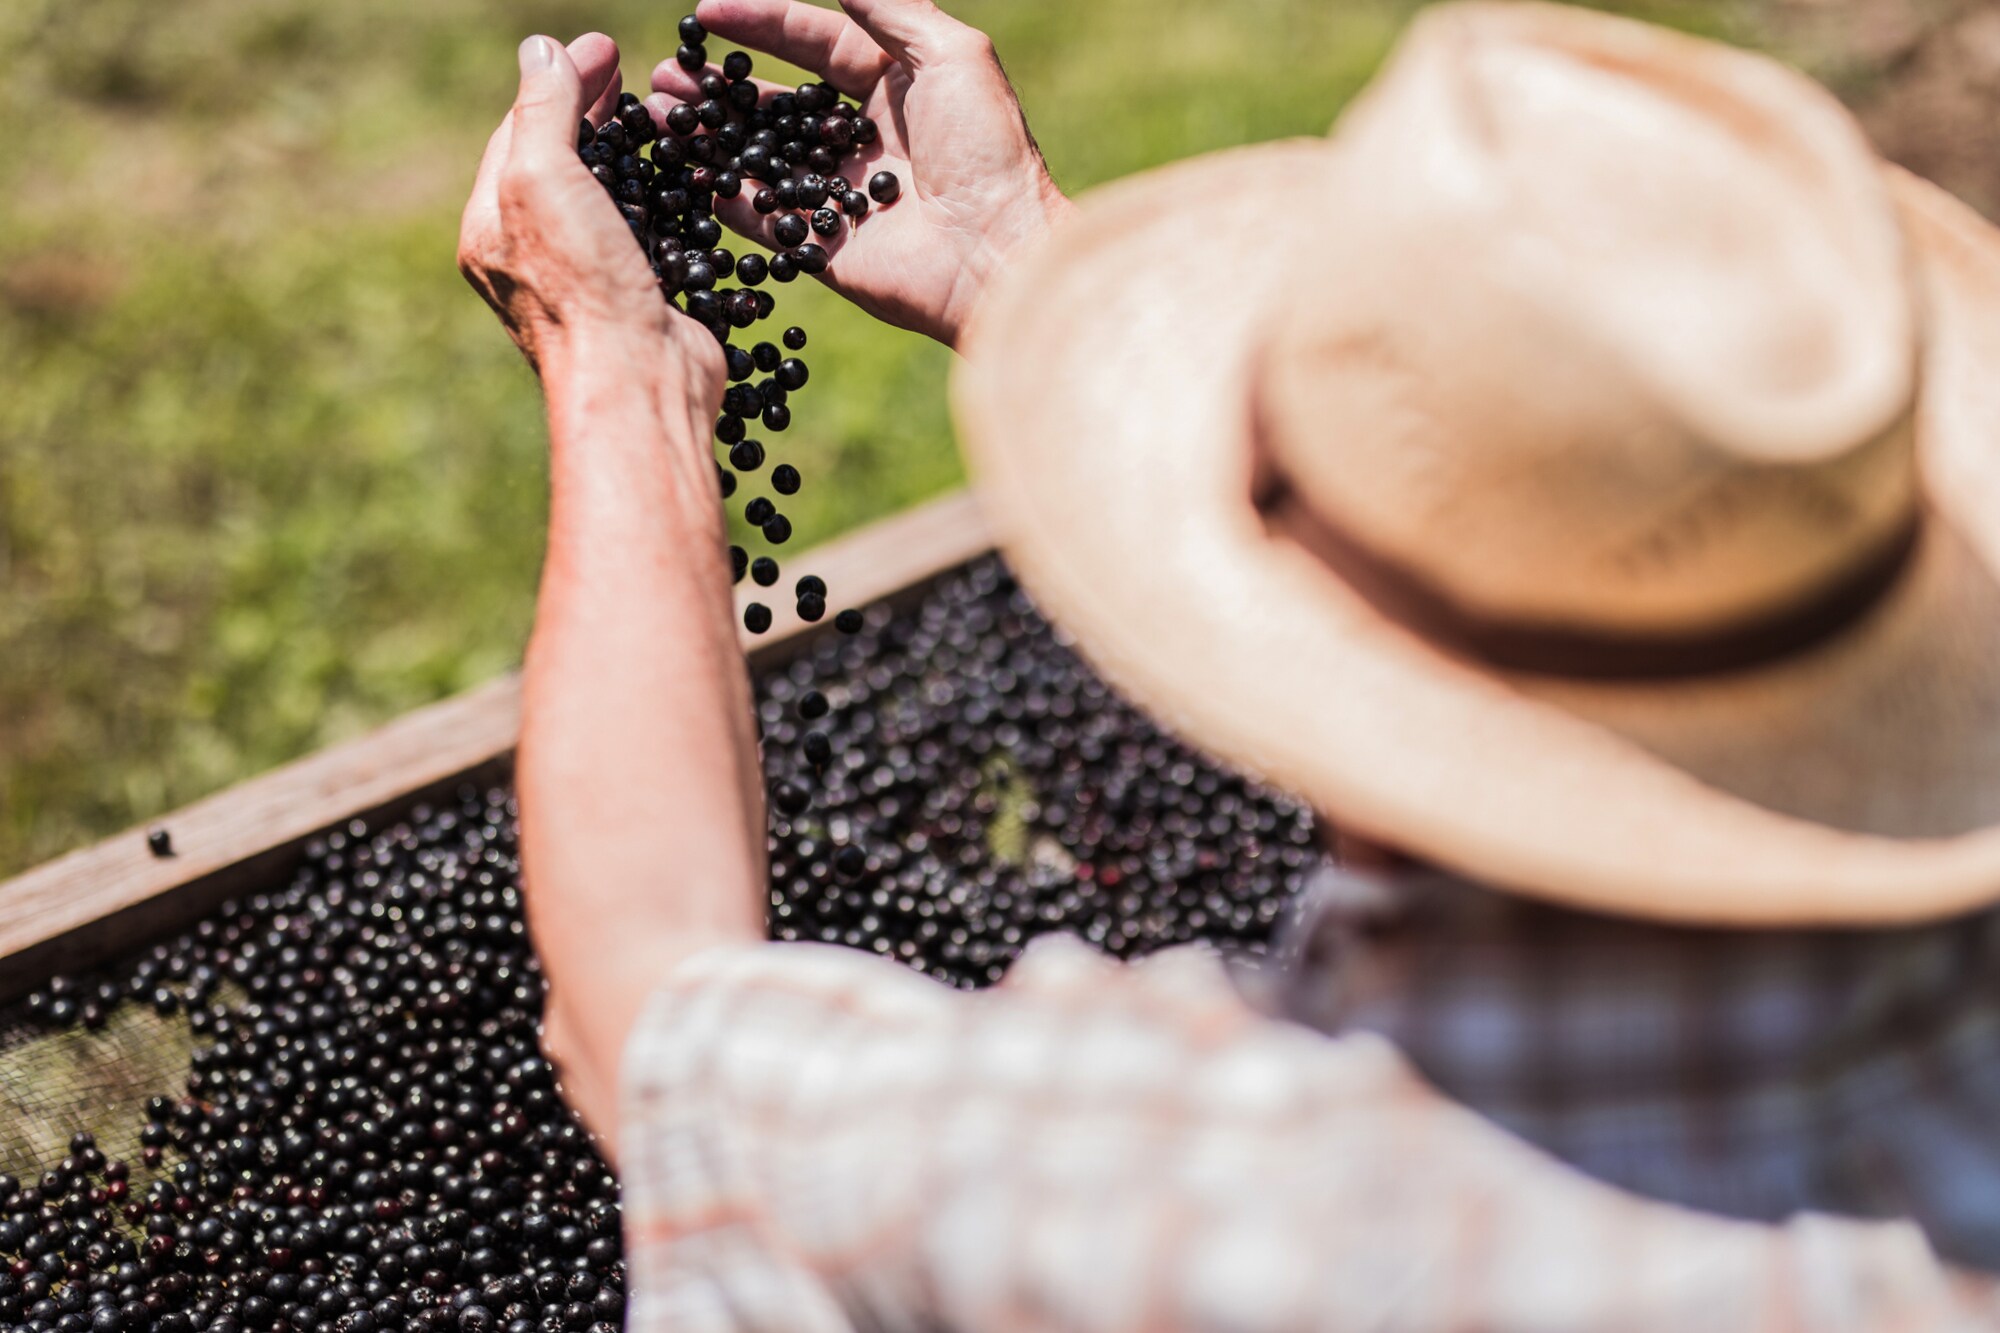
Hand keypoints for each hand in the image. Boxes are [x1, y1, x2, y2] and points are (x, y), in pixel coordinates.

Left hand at [460, 33, 723, 405]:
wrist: (639, 383)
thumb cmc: (582, 285)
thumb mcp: (544, 180)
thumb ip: (541, 111)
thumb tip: (540, 49)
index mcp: (492, 227)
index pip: (519, 132)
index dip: (559, 81)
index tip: (604, 47)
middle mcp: (533, 255)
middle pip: (560, 162)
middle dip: (590, 111)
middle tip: (625, 71)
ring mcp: (588, 280)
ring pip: (604, 199)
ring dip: (629, 153)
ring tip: (656, 116)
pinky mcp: (639, 299)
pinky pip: (644, 235)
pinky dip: (661, 199)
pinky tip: (684, 181)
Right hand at [653, 0, 1072, 347]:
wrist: (1000, 253)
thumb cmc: (988, 150)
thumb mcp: (954, 55)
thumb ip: (893, 9)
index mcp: (896, 86)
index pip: (815, 41)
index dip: (760, 22)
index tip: (704, 11)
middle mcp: (863, 138)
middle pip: (777, 101)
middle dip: (721, 84)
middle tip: (667, 72)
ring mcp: (839, 194)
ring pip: (760, 155)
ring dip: (709, 133)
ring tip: (658, 112)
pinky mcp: (825, 247)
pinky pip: (762, 218)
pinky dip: (721, 195)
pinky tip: (679, 171)